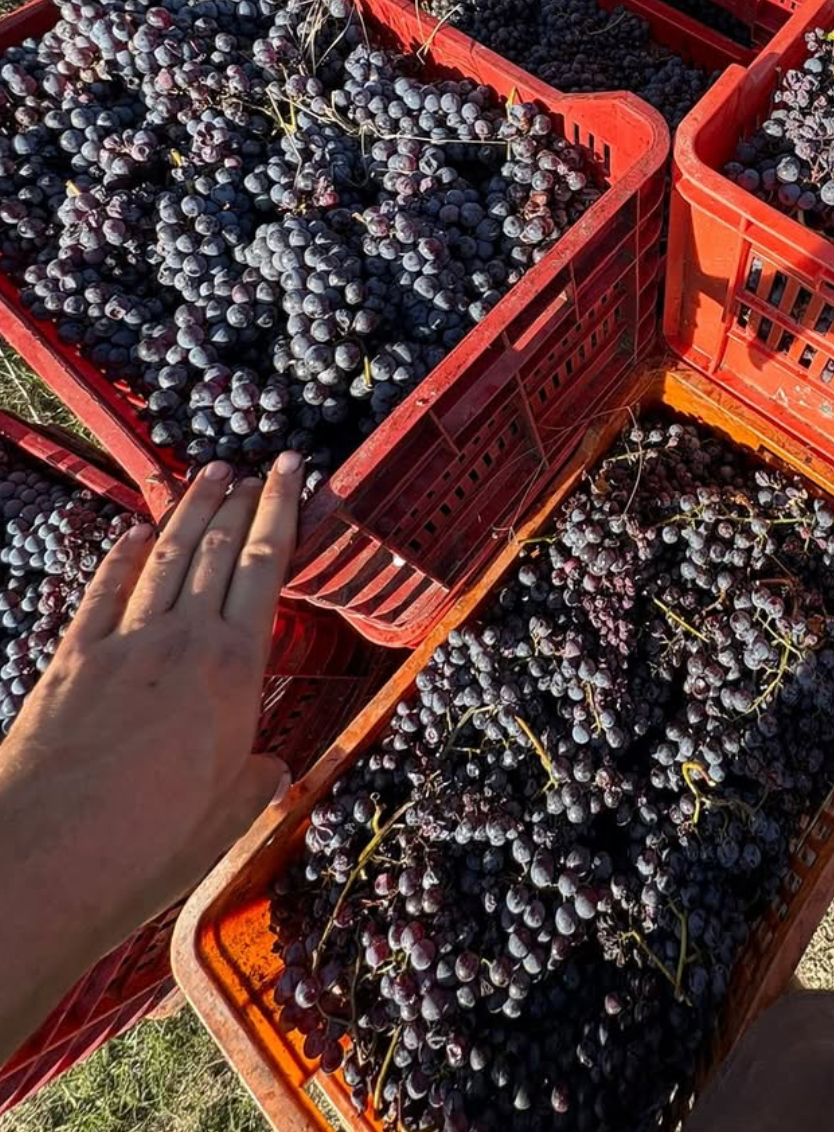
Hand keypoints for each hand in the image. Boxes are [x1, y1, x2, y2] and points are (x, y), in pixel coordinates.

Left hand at [0, 453, 302, 1065]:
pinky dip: (121, 556)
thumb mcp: (231, 819)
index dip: (280, 511)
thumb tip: (274, 768)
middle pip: (216, 550)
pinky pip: (104, 592)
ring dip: (190, 511)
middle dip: (240, 501)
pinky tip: (134, 534)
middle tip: (258, 467)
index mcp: (234, 671)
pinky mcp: (73, 661)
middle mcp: (182, 641)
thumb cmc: (149, 849)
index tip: (293, 470)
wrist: (47, 861)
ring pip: (164, 558)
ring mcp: (123, 645)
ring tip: (211, 475)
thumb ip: (260, 780)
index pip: (264, 568)